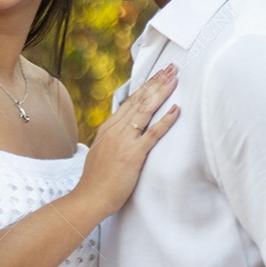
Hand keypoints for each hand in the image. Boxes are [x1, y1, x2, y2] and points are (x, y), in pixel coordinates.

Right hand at [76, 66, 178, 218]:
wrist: (89, 198)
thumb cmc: (96, 182)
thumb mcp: (102, 153)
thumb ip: (113, 141)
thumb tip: (123, 135)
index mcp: (108, 129)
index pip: (130, 102)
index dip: (145, 87)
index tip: (157, 75)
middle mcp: (115, 130)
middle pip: (139, 100)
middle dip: (156, 82)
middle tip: (171, 68)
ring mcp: (124, 141)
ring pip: (145, 110)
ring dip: (161, 92)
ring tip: (174, 79)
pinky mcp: (133, 155)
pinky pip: (152, 134)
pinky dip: (165, 120)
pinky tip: (176, 109)